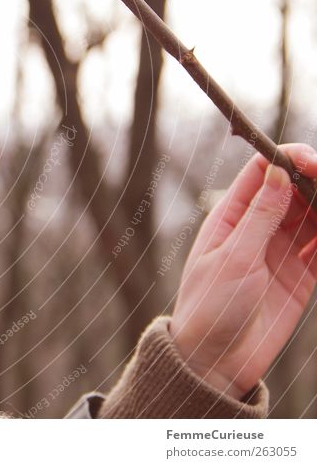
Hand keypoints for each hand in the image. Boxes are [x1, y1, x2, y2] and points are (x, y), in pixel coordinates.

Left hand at [170, 143, 316, 399]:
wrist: (215, 359)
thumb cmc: (211, 305)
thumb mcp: (234, 258)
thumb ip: (260, 217)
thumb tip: (278, 171)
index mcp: (231, 216)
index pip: (262, 172)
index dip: (288, 158)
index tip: (312, 160)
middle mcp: (258, 226)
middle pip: (295, 187)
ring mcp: (281, 248)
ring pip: (315, 213)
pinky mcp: (301, 272)